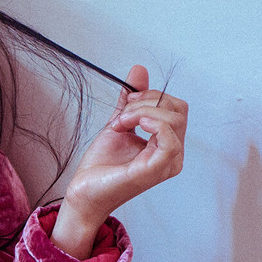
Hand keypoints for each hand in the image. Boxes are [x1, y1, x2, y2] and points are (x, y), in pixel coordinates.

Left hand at [52, 64, 186, 258]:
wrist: (84, 191)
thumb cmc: (102, 165)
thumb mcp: (119, 123)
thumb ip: (131, 100)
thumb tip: (139, 70)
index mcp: (167, 143)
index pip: (175, 106)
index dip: (150, 97)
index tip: (124, 105)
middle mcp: (173, 153)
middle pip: (178, 109)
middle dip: (146, 103)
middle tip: (121, 115)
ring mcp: (167, 162)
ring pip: (173, 119)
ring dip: (141, 112)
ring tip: (119, 124)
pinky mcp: (157, 169)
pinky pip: (169, 138)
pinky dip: (151, 123)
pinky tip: (132, 126)